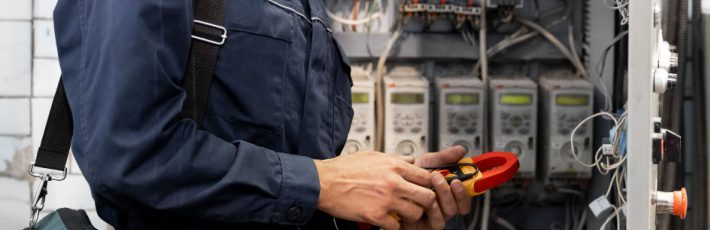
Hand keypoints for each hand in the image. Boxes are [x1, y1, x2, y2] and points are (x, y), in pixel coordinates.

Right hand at [314, 151, 435, 229]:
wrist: (323, 182)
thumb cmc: (344, 168)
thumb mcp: (372, 155)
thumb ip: (394, 159)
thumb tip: (410, 159)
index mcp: (394, 166)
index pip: (426, 176)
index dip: (428, 184)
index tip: (426, 188)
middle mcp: (393, 182)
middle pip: (427, 196)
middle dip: (426, 202)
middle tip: (419, 204)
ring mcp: (386, 200)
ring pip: (416, 213)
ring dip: (411, 216)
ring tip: (403, 214)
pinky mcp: (376, 215)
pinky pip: (396, 226)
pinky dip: (393, 226)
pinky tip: (387, 221)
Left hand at [402, 146, 471, 228]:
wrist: (385, 184)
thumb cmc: (405, 178)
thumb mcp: (425, 164)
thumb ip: (443, 158)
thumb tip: (461, 150)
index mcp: (446, 195)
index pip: (463, 199)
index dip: (465, 192)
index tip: (458, 179)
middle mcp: (441, 208)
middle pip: (458, 207)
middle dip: (450, 191)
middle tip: (438, 177)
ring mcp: (432, 217)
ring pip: (448, 214)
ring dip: (442, 197)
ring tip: (431, 182)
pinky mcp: (423, 226)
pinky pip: (435, 223)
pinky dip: (431, 210)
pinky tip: (421, 198)